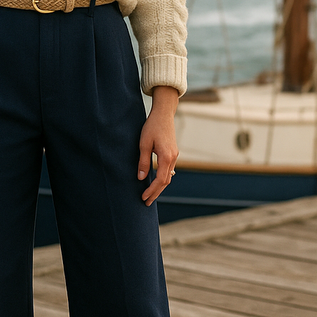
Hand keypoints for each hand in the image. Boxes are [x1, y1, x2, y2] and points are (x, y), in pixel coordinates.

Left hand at [138, 86, 178, 205]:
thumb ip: (143, 161)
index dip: (152, 191)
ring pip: (168, 176)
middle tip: (146, 202)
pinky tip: (157, 182)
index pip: (160, 180)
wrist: (163, 114)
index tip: (143, 197)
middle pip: (166, 181)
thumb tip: (141, 178)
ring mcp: (175, 155)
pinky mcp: (173, 152)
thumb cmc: (152, 127)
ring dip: (160, 186)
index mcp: (166, 157)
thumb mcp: (144, 144)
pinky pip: (169, 170)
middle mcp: (173, 158)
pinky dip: (163, 178)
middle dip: (156, 193)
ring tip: (150, 195)